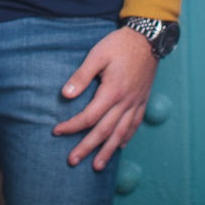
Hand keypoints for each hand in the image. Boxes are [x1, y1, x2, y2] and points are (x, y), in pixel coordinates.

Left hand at [53, 27, 158, 170]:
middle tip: (72, 160)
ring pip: (121, 133)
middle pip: (104, 131)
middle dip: (87, 147)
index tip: (57, 131)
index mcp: (112, 91)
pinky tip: (119, 146)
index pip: (89, 116)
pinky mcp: (142, 100)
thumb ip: (82, 76)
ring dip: (108, 151)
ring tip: (97, 165)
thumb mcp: (97, 55)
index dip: (72, 126)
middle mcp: (125, 102)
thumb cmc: (120, 44)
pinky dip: (126, 137)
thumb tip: (65, 95)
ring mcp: (136, 103)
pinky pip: (135, 124)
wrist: (148, 38)